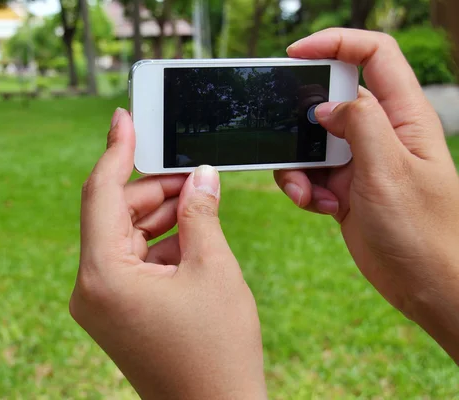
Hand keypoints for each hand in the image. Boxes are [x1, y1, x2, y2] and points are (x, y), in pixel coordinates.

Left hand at [71, 109, 266, 398]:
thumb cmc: (217, 350)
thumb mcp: (213, 269)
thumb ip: (201, 211)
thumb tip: (201, 175)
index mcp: (103, 275)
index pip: (102, 194)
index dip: (116, 151)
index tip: (124, 118)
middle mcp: (90, 288)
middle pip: (115, 213)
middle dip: (154, 188)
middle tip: (193, 170)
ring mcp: (100, 302)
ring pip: (125, 235)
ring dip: (160, 214)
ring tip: (199, 198)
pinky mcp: (116, 310)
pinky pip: (132, 260)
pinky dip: (159, 241)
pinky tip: (192, 232)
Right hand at [275, 28, 458, 360]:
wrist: (424, 283)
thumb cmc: (422, 231)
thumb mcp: (389, 170)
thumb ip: (358, 125)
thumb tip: (324, 108)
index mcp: (404, 116)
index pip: (374, 55)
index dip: (336, 43)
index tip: (296, 54)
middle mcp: (381, 132)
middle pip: (331, 99)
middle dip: (303, 120)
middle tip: (289, 140)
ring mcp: (361, 160)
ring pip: (312, 141)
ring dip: (299, 165)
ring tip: (310, 194)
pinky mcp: (345, 186)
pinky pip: (310, 173)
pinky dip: (305, 188)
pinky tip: (321, 208)